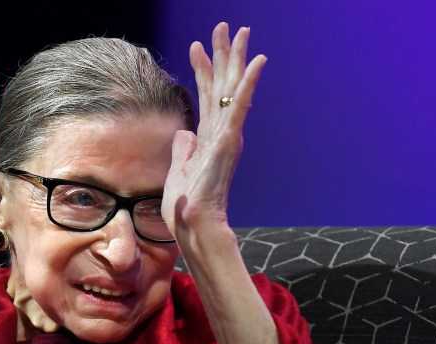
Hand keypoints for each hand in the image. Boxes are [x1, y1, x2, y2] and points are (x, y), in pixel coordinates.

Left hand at [162, 23, 265, 236]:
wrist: (194, 225)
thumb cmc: (186, 206)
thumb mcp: (179, 171)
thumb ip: (183, 151)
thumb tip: (184, 134)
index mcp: (208, 138)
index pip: (207, 97)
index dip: (203, 70)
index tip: (197, 46)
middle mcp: (221, 133)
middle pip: (223, 86)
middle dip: (224, 55)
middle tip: (225, 26)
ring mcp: (227, 136)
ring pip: (234, 88)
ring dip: (236, 58)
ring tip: (240, 31)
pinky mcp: (229, 142)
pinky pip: (240, 107)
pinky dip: (248, 83)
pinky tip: (256, 61)